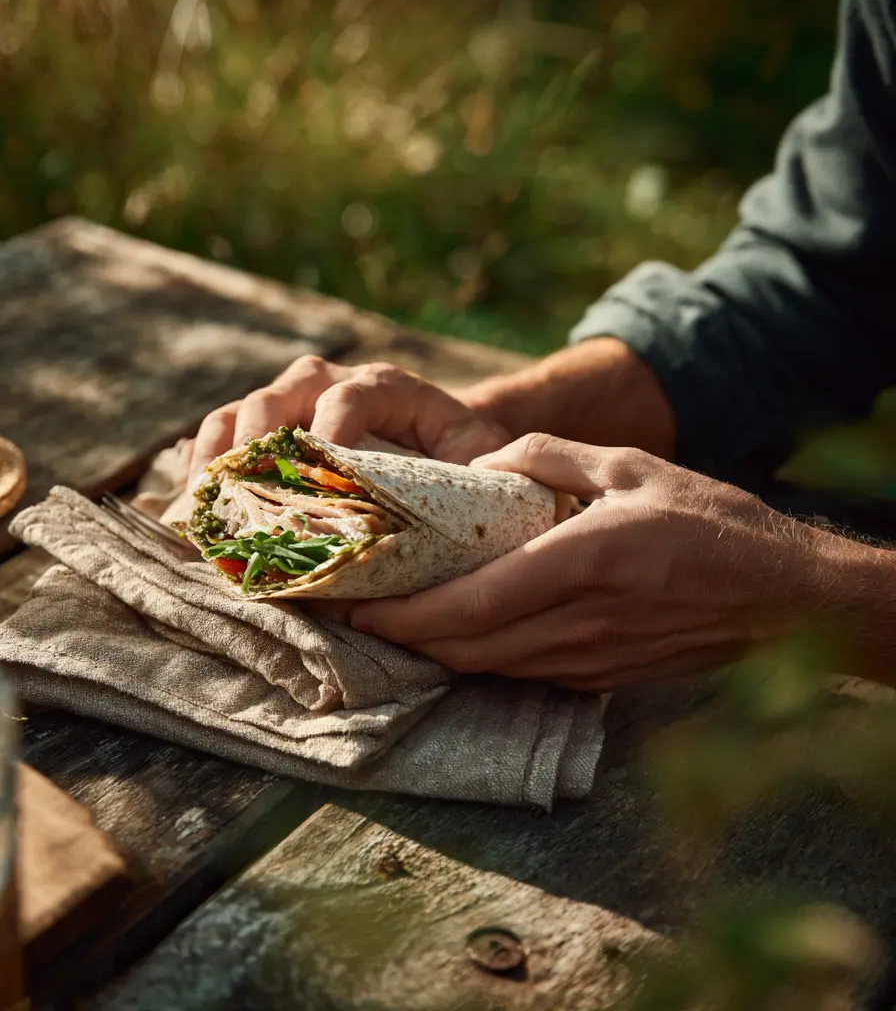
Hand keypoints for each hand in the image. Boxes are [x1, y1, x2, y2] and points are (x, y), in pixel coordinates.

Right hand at [188, 355, 509, 479]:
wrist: (445, 453)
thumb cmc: (462, 465)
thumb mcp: (476, 469)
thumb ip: (465, 488)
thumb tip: (443, 532)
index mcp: (389, 388)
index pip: (356, 392)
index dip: (335, 425)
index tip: (321, 463)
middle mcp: (334, 387)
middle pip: (286, 392)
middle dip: (262, 437)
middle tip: (247, 486)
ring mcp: (293, 407)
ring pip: (242, 410)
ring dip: (219, 453)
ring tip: (205, 500)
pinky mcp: (266, 433)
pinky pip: (221, 436)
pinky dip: (203, 467)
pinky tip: (192, 507)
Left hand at [349, 434, 838, 690]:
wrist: (783, 595)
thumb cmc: (709, 520)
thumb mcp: (629, 464)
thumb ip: (546, 456)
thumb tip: (478, 470)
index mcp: (584, 562)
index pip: (468, 606)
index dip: (400, 615)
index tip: (351, 603)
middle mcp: (580, 624)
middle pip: (464, 649)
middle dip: (399, 638)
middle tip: (351, 612)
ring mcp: (591, 661)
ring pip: (487, 668)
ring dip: (433, 651)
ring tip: (391, 619)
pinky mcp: (602, 679)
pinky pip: (521, 673)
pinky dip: (478, 656)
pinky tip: (460, 630)